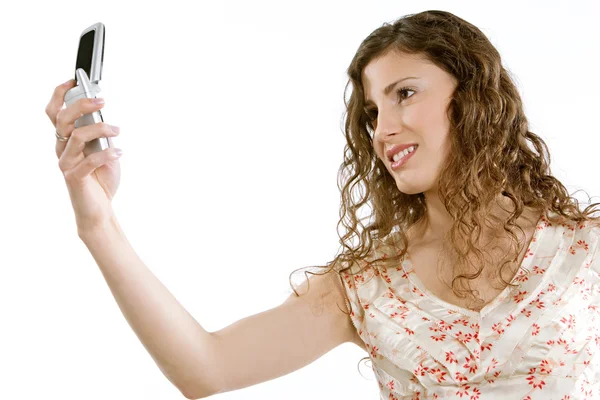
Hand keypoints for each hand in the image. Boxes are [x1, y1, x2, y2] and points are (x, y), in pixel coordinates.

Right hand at [46, 79, 122, 232]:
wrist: (99, 210)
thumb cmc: (101, 179)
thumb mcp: (104, 151)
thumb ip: (101, 135)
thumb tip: (105, 117)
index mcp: (66, 140)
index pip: (55, 112)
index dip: (60, 94)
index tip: (74, 80)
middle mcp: (62, 149)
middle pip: (62, 119)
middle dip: (81, 105)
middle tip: (102, 101)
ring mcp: (66, 163)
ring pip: (77, 136)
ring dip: (101, 129)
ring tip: (117, 131)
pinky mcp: (74, 177)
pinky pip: (89, 160)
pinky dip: (107, 153)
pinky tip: (118, 152)